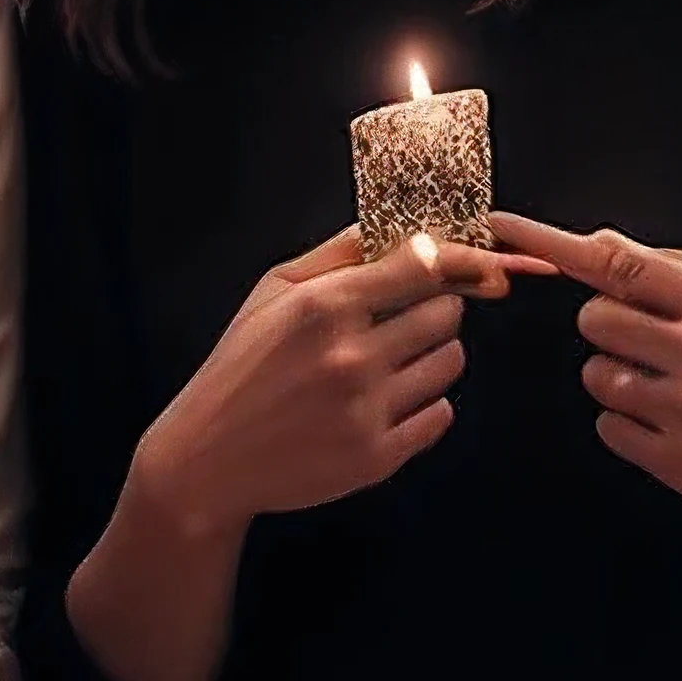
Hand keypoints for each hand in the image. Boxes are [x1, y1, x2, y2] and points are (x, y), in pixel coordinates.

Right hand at [136, 225, 513, 540]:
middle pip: (447, 312)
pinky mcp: (377, 457)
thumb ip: (335, 254)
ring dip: (434, 356)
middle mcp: (351, 356)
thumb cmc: (241, 366)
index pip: (426, 265)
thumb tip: (393, 223)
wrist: (211, 457)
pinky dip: (425, 406)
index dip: (457, 260)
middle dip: (436, 307)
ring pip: (450, 363)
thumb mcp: (271, 292)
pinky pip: (441, 415)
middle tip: (408, 317)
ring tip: (396, 361)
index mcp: (325, 306)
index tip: (470, 263)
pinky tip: (388, 402)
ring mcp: (367, 410)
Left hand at [492, 213, 681, 546]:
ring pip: (596, 375)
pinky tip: (671, 428)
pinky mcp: (675, 460)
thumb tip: (607, 245)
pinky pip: (607, 427)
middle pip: (593, 319)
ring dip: (617, 379)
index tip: (504, 225)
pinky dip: (628, 426)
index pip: (620, 261)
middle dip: (606, 329)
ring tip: (669, 391)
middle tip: (647, 345)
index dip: (553, 243)